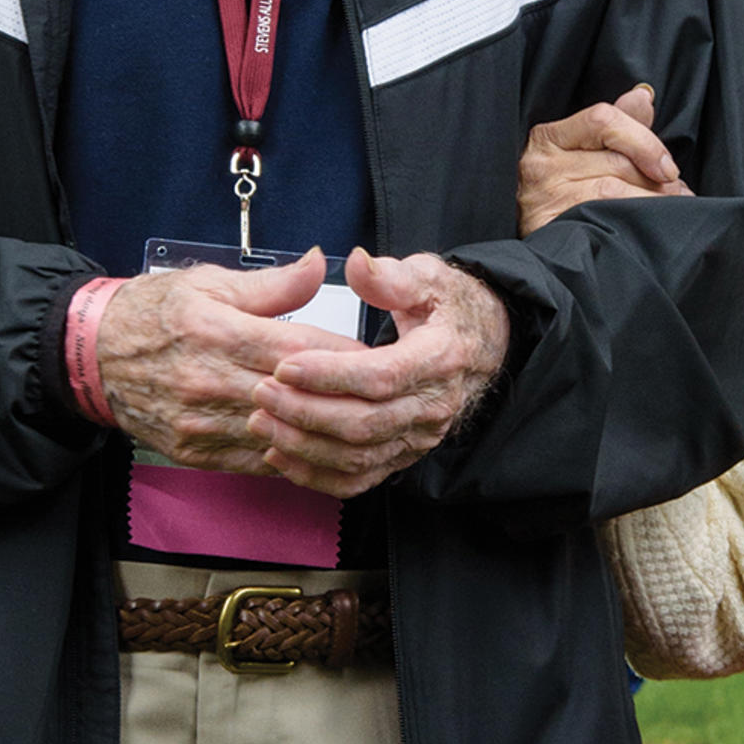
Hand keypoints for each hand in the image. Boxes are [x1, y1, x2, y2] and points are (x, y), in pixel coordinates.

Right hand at [95, 249, 365, 476]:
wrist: (88, 355)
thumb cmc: (153, 311)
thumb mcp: (209, 283)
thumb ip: (272, 284)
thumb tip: (319, 264)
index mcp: (217, 334)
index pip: (298, 351)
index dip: (344, 356)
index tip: (379, 356)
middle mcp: (209, 383)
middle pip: (294, 396)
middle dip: (342, 396)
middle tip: (382, 393)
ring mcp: (200, 423)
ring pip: (278, 436)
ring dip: (319, 432)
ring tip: (359, 423)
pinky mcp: (193, 451)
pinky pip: (254, 461)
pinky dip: (289, 455)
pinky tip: (316, 446)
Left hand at [243, 249, 510, 497]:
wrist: (482, 344)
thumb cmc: (447, 308)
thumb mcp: (428, 277)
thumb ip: (390, 276)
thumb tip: (357, 263)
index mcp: (440, 357)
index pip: (381, 376)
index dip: (330, 375)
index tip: (285, 365)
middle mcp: (434, 405)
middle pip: (364, 423)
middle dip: (306, 411)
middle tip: (260, 393)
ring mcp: (419, 437)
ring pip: (357, 456)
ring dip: (304, 445)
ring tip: (261, 422)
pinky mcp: (403, 455)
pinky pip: (358, 480)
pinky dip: (316, 476)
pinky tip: (281, 455)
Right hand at [518, 82, 690, 234]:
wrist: (521, 236)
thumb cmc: (562, 185)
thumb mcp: (584, 150)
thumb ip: (616, 125)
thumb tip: (643, 97)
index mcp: (550, 136)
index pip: (603, 120)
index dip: (644, 141)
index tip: (668, 167)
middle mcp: (541, 164)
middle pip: (616, 162)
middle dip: (656, 180)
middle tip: (677, 193)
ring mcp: (542, 198)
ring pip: (612, 192)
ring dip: (650, 202)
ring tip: (667, 210)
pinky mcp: (546, 228)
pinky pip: (600, 219)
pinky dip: (631, 222)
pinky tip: (645, 226)